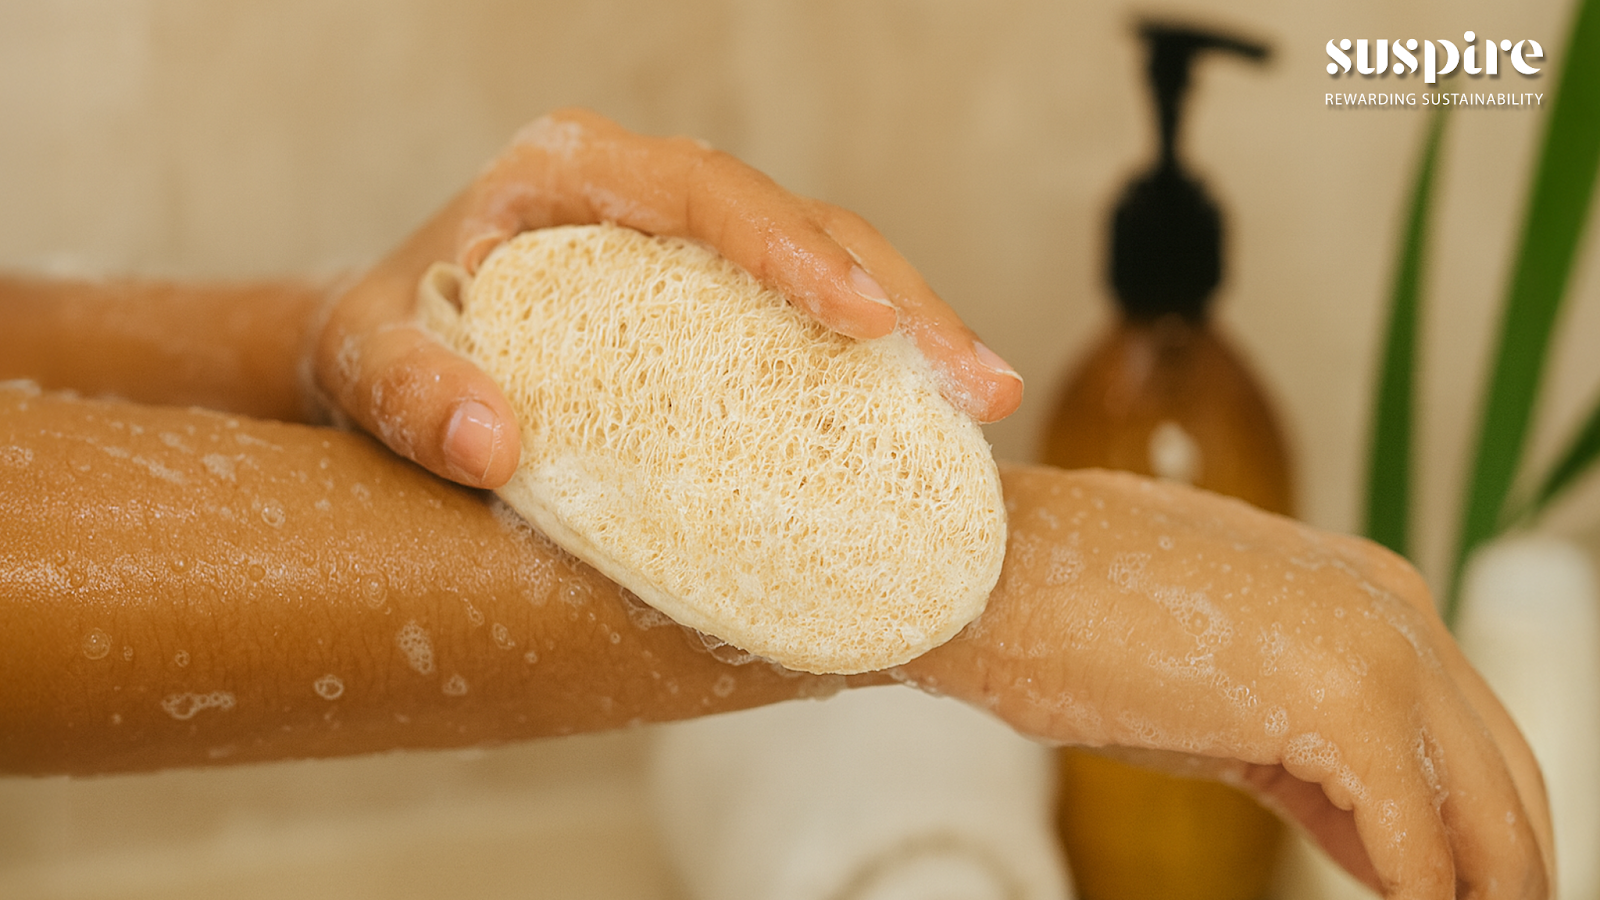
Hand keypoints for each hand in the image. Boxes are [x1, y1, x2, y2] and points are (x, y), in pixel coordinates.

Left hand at [314, 108, 1022, 488]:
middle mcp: (646, 194)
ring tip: (984, 400)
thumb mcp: (362, 360)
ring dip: (912, 326)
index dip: (792, 246)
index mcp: (571, 173)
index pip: (701, 189)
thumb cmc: (379, 338)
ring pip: (828, 258)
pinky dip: (875, 364)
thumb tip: (491, 444)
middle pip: (797, 218)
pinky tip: (934, 415)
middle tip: (971, 379)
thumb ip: (407, 391)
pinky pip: (810, 315)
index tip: (862, 317)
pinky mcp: (717, 302)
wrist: (388, 354)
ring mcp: (691, 248)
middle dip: (895, 293)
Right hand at [907, 465, 1551, 899]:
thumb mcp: (1215, 693)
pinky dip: (1417, 894)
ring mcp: (1375, 647)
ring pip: (1484, 807)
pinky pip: (1416, 840)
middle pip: (1499, 770)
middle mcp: (1390, 604)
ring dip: (1474, 886)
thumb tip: (1375, 838)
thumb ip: (1310, 755)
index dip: (1467, 826)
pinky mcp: (1342, 702)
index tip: (1442, 889)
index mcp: (1363, 587)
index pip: (1461, 729)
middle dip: (1495, 865)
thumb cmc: (1065, 615)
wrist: (986, 566)